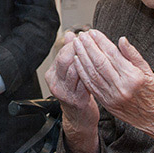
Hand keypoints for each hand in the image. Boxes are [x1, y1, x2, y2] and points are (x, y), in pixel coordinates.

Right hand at [45, 31, 99, 152]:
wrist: (79, 118)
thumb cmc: (76, 92)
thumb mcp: (70, 72)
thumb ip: (69, 53)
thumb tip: (70, 34)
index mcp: (52, 74)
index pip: (61, 53)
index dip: (74, 44)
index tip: (85, 37)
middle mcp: (55, 83)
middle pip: (65, 60)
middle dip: (80, 49)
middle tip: (91, 43)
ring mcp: (64, 92)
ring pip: (75, 70)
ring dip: (87, 60)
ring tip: (97, 53)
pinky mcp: (76, 100)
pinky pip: (85, 82)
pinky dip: (92, 74)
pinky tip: (100, 68)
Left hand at [71, 30, 153, 129]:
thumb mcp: (149, 72)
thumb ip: (133, 55)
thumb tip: (121, 40)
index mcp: (132, 77)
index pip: (112, 54)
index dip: (100, 41)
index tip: (93, 32)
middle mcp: (120, 87)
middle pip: (99, 62)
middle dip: (88, 47)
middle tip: (81, 35)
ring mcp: (112, 96)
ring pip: (92, 73)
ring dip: (82, 57)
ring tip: (76, 45)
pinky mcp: (106, 103)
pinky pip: (91, 86)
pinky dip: (83, 73)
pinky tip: (77, 62)